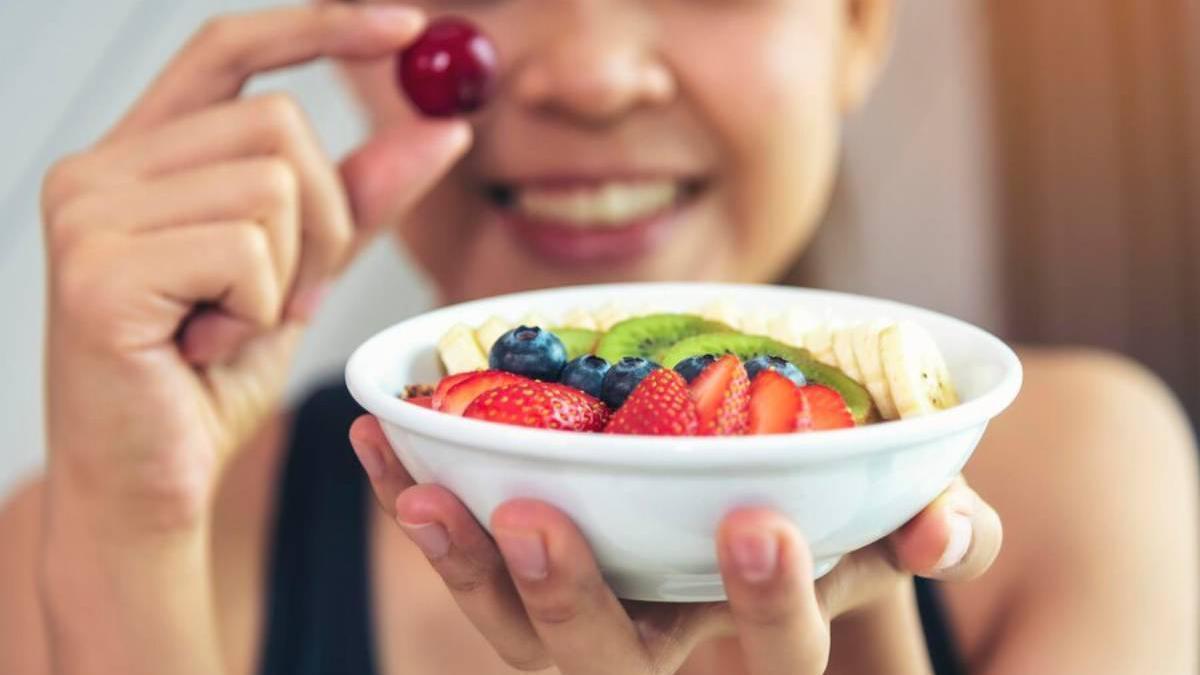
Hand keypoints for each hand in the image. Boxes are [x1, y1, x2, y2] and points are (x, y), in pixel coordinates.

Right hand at [41, 4, 469, 533]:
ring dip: (295, 271)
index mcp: (137, 158)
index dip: (319, 27)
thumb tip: (441, 129)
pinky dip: (261, 308)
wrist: (150, 487)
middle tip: (292, 294)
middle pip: (278, 123)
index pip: (229, 51)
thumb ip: (361, 199)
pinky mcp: (98, 271)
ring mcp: (87, 214)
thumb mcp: (302, 274)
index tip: (407, 26)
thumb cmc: (210, 382)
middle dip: (328, 219)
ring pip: (273, 184)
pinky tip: (208, 347)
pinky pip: (247, 249)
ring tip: (239, 324)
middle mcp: (97, 170)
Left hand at [351, 415, 1002, 672]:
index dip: (774, 601)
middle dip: (574, 601)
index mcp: (759, 637)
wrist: (736, 525)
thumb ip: (931, 525)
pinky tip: (378, 437)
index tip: (762, 526)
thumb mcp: (884, 527)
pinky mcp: (522, 593)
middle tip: (535, 522)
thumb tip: (950, 520)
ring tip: (422, 491)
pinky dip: (419, 498)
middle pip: (611, 663)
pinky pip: (463, 560)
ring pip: (517, 635)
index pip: (776, 648)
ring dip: (463, 563)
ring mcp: (586, 630)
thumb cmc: (823, 525)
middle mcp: (665, 649)